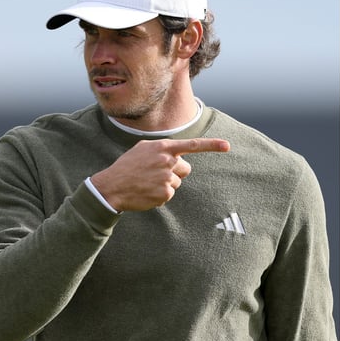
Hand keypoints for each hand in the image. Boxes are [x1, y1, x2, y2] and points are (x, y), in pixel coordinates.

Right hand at [90, 138, 229, 211]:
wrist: (111, 186)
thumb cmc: (128, 166)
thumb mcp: (143, 149)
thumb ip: (163, 148)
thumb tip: (178, 154)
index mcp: (163, 147)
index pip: (193, 145)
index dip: (212, 145)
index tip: (227, 146)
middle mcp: (168, 161)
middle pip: (186, 169)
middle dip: (175, 172)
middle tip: (156, 173)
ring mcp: (167, 178)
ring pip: (177, 182)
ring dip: (166, 184)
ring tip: (147, 182)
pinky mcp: (165, 194)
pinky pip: (170, 194)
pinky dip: (160, 195)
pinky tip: (147, 192)